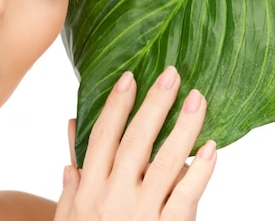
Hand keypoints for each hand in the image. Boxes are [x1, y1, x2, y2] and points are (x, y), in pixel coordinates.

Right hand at [54, 66, 215, 220]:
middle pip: (135, 142)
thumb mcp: (68, 218)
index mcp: (88, 188)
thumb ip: (70, 181)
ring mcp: (142, 213)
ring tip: (198, 99)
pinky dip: (201, 172)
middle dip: (153, 105)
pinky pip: (187, 197)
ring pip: (166, 163)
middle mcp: (114, 195)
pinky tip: (212, 149)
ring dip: (183, 128)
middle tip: (171, 74)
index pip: (102, 137)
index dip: (115, 106)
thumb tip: (70, 139)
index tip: (129, 78)